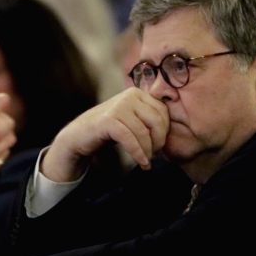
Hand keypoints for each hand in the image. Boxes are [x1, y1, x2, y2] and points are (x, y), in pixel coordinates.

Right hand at [41, 88, 168, 181]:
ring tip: (146, 162)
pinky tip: (141, 163)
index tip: (159, 146)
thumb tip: (175, 131)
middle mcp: (129, 95)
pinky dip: (138, 153)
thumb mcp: (132, 120)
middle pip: (157, 121)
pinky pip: (130, 138)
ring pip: (144, 132)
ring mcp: (118, 106)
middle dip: (159, 142)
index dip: (165, 132)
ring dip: (148, 151)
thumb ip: (149, 119)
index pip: (163, 112)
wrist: (79, 136)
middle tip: (153, 155)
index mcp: (138, 93)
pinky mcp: (108, 120)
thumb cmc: (109, 131)